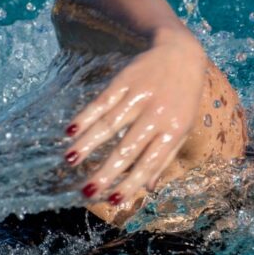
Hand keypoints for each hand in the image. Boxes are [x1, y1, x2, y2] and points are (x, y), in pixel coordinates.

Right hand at [64, 29, 206, 204]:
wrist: (181, 53)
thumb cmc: (183, 98)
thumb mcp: (183, 127)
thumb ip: (165, 157)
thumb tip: (148, 188)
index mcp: (174, 131)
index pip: (150, 162)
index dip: (132, 182)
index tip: (113, 200)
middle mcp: (157, 114)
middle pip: (127, 147)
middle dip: (106, 171)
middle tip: (86, 191)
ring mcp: (140, 96)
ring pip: (111, 124)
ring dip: (88, 143)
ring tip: (70, 161)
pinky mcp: (125, 80)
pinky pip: (103, 101)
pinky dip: (86, 116)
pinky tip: (71, 130)